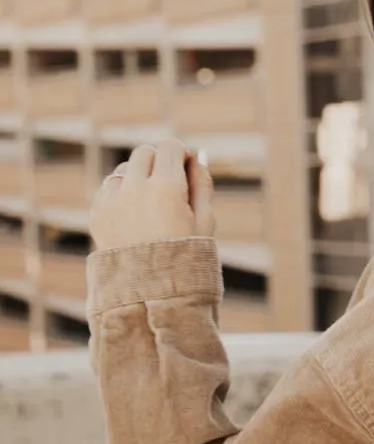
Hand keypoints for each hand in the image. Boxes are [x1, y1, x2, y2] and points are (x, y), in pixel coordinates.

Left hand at [89, 139, 215, 252]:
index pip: (171, 148)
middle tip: (170, 185)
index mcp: (166, 188)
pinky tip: (135, 217)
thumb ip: (203, 185)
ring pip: (124, 170)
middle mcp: (135, 188)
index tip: (187, 168)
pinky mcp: (97, 213)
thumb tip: (197, 158)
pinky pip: (108, 189)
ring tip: (151, 205)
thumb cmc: (187, 259)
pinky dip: (121, 195)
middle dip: (159, 162)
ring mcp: (112, 201)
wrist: (151, 295)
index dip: (182, 155)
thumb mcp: (205, 223)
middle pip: (145, 153)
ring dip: (138, 177)